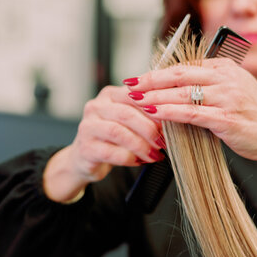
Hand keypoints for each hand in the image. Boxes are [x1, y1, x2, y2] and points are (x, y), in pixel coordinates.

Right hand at [43, 84, 164, 201]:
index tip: (170, 121)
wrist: (86, 158)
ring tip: (154, 155)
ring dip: (140, 145)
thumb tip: (171, 117)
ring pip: (118, 133)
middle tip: (163, 142)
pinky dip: (128, 158)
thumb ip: (145, 113)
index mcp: (110, 95)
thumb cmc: (114, 137)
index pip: (134, 95)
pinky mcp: (85, 147)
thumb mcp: (129, 120)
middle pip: (126, 113)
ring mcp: (87, 126)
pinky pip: (110, 152)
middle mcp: (96, 106)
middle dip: (148, 129)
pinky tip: (139, 161)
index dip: (153, 108)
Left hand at [125, 59, 256, 161]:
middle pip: (179, 75)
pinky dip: (170, 111)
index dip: (158, 72)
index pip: (185, 67)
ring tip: (136, 99)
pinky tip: (155, 113)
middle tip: (130, 85)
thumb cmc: (255, 116)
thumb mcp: (235, 90)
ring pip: (182, 93)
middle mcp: (226, 79)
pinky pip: (191, 113)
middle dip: (150, 79)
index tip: (140, 78)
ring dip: (155, 96)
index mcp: (226, 69)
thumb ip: (210, 86)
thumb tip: (176, 88)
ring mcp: (227, 98)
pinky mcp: (227, 119)